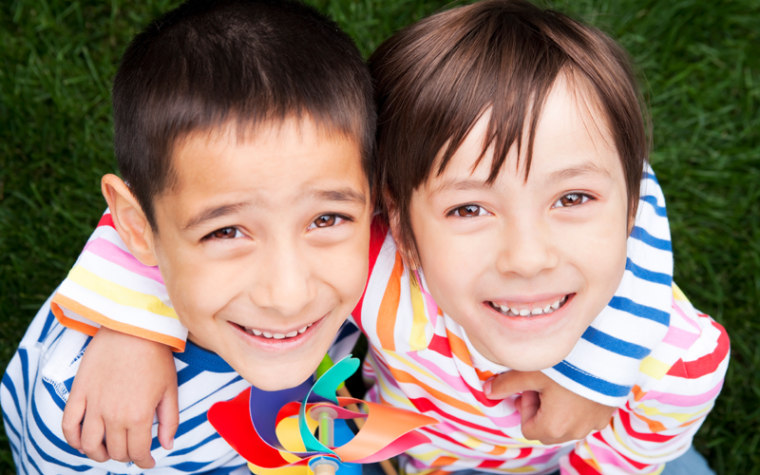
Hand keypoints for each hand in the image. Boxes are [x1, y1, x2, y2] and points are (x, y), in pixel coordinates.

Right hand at [62, 327, 178, 467]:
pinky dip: (73, 440)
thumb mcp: (170, 389)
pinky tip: (84, 441)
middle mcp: (114, 415)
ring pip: (90, 445)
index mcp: (139, 416)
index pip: (138, 452)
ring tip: (108, 450)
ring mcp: (93, 405)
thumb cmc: (155, 356)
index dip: (144, 461)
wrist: (132, 328)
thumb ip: (169, 420)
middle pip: (115, 451)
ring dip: (98, 454)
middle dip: (126, 456)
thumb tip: (167, 446)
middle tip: (133, 450)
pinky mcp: (78, 393)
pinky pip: (68, 426)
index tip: (148, 462)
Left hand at [485, 370, 614, 444]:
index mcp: (554, 427)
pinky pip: (584, 420)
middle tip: (543, 386)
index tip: (532, 387)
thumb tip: (486, 392)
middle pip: (547, 431)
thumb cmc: (566, 364)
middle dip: (541, 411)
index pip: (528, 429)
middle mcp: (575, 432)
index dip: (526, 408)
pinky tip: (576, 386)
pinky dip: (576, 409)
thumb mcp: (530, 372)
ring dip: (558, 410)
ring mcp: (592, 425)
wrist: (606, 354)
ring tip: (560, 384)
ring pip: (565, 426)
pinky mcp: (605, 416)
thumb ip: (506, 385)